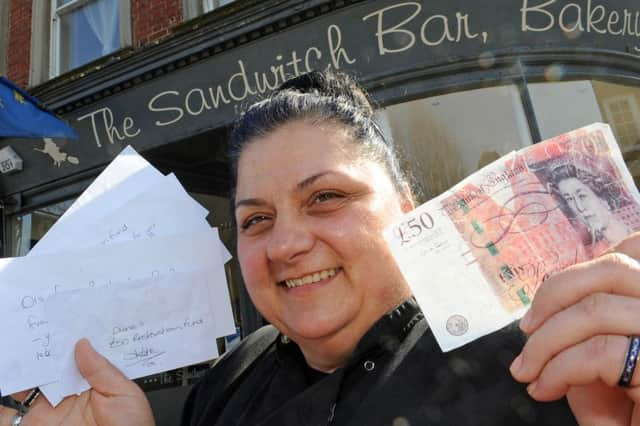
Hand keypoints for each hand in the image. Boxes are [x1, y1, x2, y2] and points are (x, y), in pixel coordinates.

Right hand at [0, 339, 154, 425]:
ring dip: (24, 365)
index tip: (62, 320)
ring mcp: (46, 413)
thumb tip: (84, 344)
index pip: (77, 359)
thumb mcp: (126, 396)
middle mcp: (68, 398)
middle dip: (43, 348)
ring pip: (28, 383)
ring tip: (22, 344)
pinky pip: (11, 409)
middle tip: (37, 326)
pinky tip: (12, 373)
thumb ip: (104, 370)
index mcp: (94, 388)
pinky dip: (8, 392)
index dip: (69, 341)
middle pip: (49, 367)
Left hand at [510, 233, 639, 424]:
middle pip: (614, 269)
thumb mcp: (601, 366)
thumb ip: (587, 328)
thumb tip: (550, 303)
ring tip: (527, 370)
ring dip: (545, 341)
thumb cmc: (626, 415)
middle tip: (527, 329)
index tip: (544, 306)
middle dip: (554, 295)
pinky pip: (600, 353)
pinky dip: (558, 369)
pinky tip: (545, 389)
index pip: (631, 253)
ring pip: (597, 310)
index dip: (578, 274)